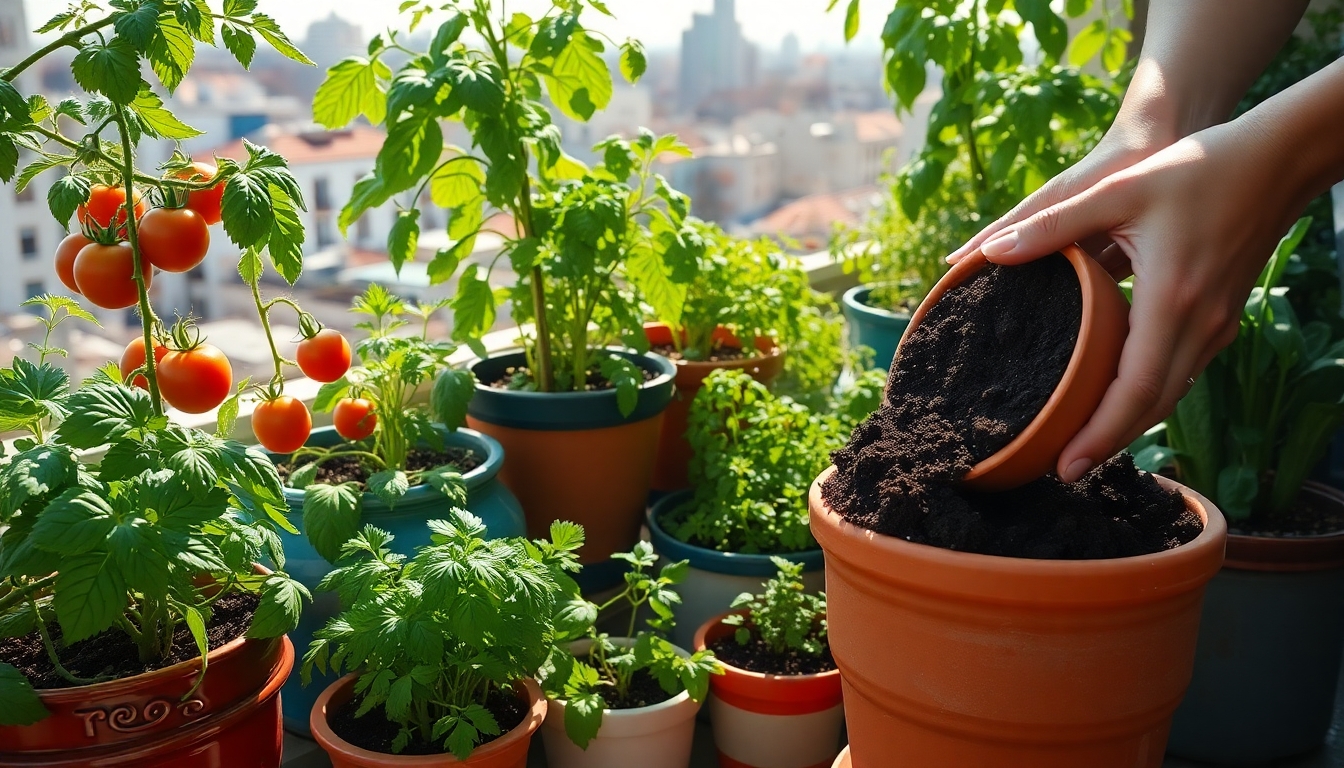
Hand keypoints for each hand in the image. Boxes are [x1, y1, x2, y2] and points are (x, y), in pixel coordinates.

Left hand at [965, 119, 1313, 482]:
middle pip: (1153, 406)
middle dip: (1109, 442)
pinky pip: (1181, 371)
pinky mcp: (1221, 317)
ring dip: (1129, 422)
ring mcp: (1216, 324)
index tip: (1066, 465)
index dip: (1100, 434)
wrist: (1276, 160)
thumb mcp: (1116, 191)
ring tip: (1083, 444)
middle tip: (1065, 470)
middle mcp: (1199, 324)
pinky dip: (1148, 395)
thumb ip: (1052, 225)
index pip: (1134, 391)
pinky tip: (1118, 399)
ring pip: (1171, 393)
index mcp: (1171, 302)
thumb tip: (989, 253)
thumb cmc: (1196, 169)